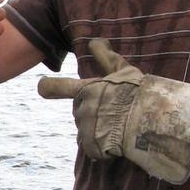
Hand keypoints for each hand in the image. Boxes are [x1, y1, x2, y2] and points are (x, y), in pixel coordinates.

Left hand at [38, 39, 189, 184]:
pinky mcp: (93, 148)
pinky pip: (95, 149)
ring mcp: (86, 130)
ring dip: (99, 130)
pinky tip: (119, 141)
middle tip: (115, 111)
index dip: (48, 87)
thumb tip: (93, 40)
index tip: (43, 87)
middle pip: (80, 111)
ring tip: (120, 127)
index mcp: (85, 90)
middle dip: (93, 112)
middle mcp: (81, 110)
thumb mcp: (122, 70)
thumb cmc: (136, 92)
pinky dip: (104, 147)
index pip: (55, 87)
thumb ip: (105, 56)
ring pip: (87, 131)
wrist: (147, 120)